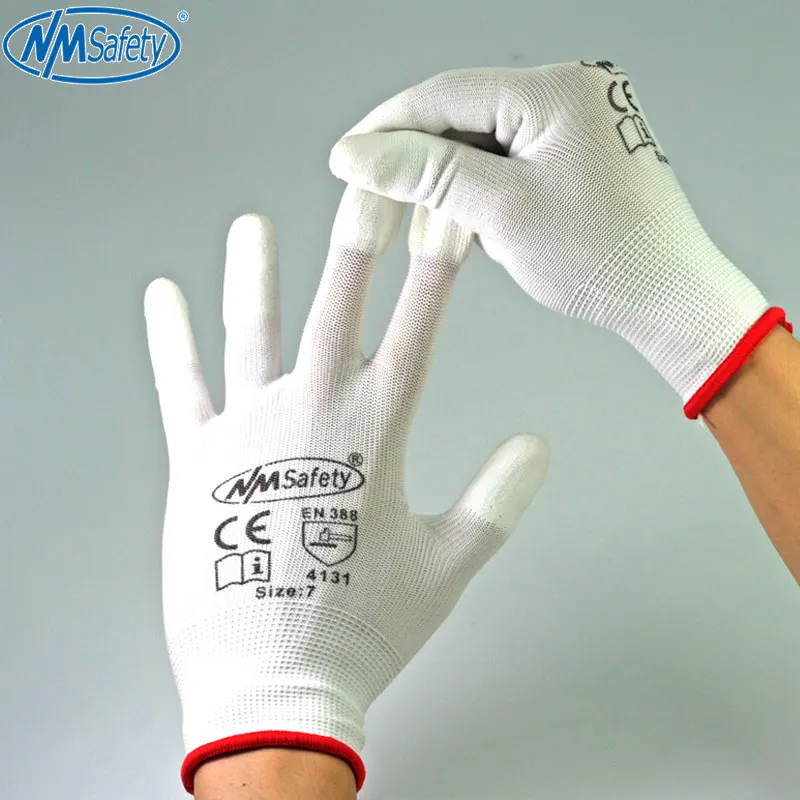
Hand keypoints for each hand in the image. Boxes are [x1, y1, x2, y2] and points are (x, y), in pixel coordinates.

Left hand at [143, 188, 549, 793]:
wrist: (277, 682)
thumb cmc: (363, 627)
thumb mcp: (448, 565)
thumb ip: (498, 499)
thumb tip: (537, 447)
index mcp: (374, 436)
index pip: (419, 331)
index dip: (438, 270)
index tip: (449, 218)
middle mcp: (311, 417)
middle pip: (338, 310)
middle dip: (358, 241)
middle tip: (369, 183)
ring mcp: (248, 433)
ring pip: (252, 333)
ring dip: (255, 274)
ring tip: (252, 226)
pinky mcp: (197, 462)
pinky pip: (180, 386)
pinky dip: (169, 339)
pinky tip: (161, 296)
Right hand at [328, 60, 790, 417]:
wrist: (669, 297)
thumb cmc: (604, 258)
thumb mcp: (501, 212)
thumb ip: (425, 173)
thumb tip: (357, 153)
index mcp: (559, 91)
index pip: (445, 93)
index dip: (387, 127)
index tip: (345, 159)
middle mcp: (573, 90)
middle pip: (464, 112)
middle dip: (417, 155)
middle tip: (375, 195)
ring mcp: (580, 119)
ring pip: (484, 138)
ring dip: (448, 175)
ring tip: (423, 218)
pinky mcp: (581, 149)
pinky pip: (513, 156)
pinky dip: (482, 186)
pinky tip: (467, 217)